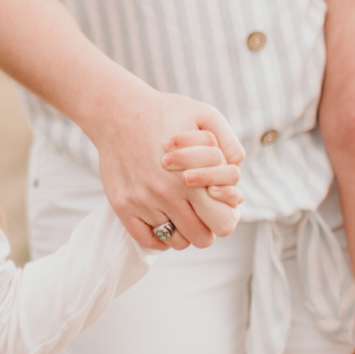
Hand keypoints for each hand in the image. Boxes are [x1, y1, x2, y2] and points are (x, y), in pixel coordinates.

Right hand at [89, 89, 243, 251]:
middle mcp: (166, 195)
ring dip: (183, 231)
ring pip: (175, 241)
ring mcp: (141, 202)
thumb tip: (237, 171)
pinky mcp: (121, 205)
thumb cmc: (163, 113)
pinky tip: (161, 219)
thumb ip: (228, 144)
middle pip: (201, 238)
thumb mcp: (204, 116)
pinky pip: (146, 239)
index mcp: (192, 179)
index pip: (223, 224)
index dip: (227, 218)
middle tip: (201, 212)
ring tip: (180, 212)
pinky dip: (158, 236)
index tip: (219, 207)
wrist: (117, 111)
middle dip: (207, 227)